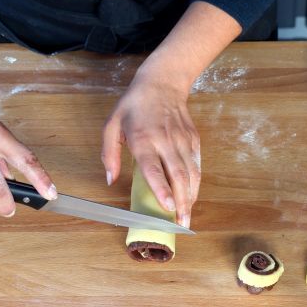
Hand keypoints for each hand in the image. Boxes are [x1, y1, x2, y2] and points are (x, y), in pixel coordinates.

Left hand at [101, 71, 200, 226]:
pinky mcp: (193, 139)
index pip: (154, 169)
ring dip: (191, 197)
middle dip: (182, 202)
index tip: (168, 208)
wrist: (162, 83)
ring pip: (191, 173)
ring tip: (187, 217)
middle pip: (178, 176)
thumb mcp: (111, 124)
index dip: (162, 190)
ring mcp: (182, 140)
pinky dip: (196, 184)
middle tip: (181, 224)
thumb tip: (110, 180)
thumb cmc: (134, 105)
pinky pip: (197, 165)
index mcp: (143, 139)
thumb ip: (109, 154)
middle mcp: (165, 141)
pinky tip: (191, 197)